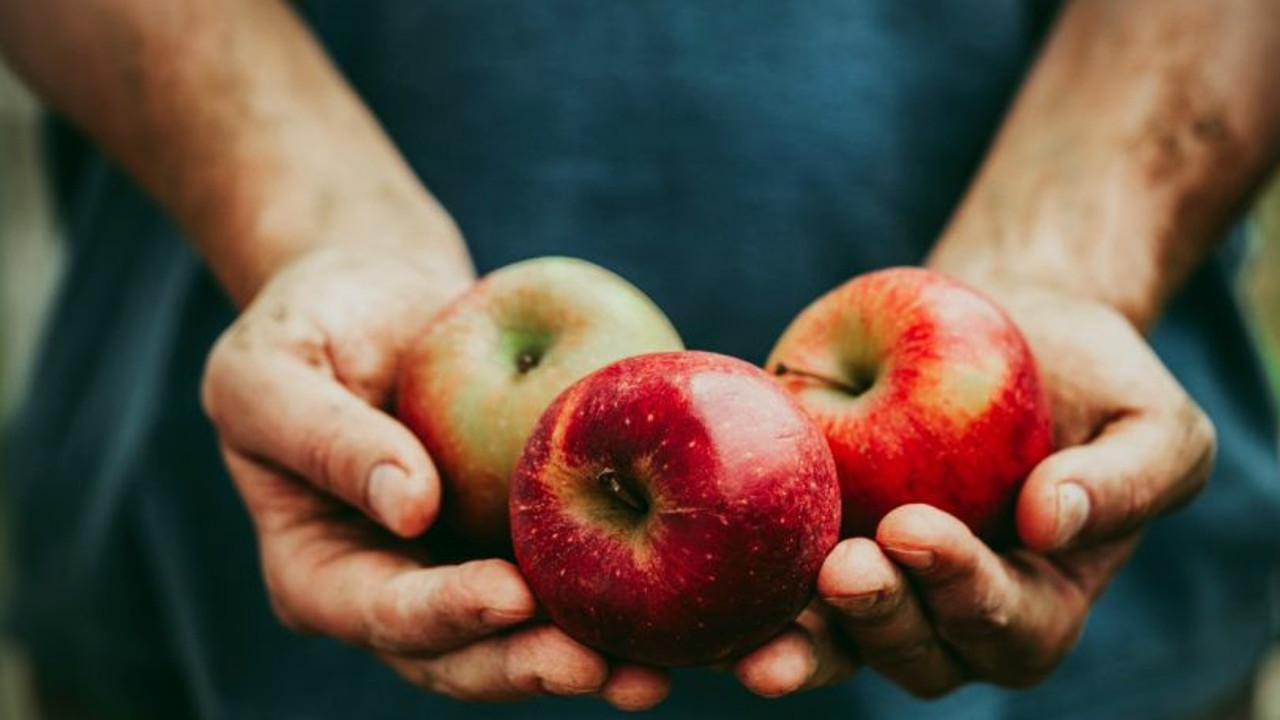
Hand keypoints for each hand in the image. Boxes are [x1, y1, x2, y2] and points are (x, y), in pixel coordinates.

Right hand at [201, 246, 668, 709]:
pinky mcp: (518, 538)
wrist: (376, 295)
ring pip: (523, 636)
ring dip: (586, 658)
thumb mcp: (271, 370)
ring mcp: (460, 569)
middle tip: (602, 667)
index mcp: (320, 571)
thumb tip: (410, 506)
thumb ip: (325, 439)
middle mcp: (394, 588)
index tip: (509, 595)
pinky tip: (677, 606)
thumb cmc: (306, 324)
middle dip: (529, 665)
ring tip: (653, 672)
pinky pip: (567, 575)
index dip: (444, 614)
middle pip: (461, 653)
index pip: (381, 612)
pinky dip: (617, 599)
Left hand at [733, 280, 1213, 696]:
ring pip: (839, 644)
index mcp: (1036, 600)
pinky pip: (777, 589)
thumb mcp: (1150, 421)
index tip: (917, 529)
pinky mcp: (813, 541)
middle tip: (844, 568)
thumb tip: (1051, 522)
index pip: (1005, 624)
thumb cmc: (1089, 380)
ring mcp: (876, 584)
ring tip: (766, 630)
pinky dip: (745, 601)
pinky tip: (713, 590)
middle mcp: (948, 610)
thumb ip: (1126, 480)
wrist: (1001, 325)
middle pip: (917, 653)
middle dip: (879, 620)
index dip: (962, 590)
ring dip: (804, 642)